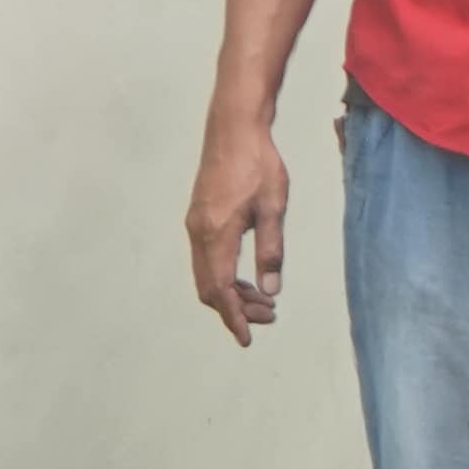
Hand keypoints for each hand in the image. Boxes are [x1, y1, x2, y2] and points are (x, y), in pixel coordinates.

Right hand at [187, 116, 289, 343]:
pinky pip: (207, 259)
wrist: (234, 128)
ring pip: (207, 274)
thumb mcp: (274, 209)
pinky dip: (225, 276)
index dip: (234, 317)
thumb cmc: (258, 165)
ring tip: (265, 302)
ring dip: (232, 294)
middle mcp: (198, 232)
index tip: (247, 339)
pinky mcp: (199, 217)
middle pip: (209, 287)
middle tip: (269, 317)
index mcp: (216, 233)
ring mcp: (195, 224)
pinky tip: (249, 279)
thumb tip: (271, 291)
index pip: (221, 289)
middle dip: (236, 309)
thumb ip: (271, 251)